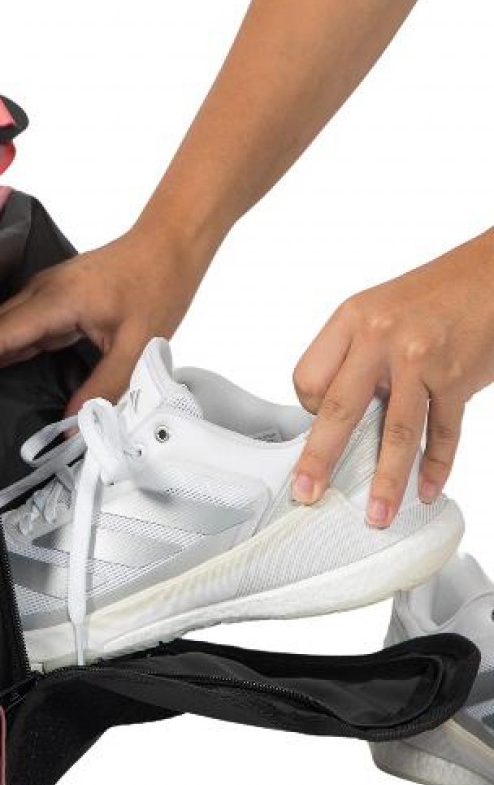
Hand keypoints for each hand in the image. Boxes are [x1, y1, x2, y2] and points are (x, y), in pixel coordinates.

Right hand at [0, 227, 208, 412]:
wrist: (170, 241)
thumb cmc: (158, 286)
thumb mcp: (139, 346)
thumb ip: (104, 387)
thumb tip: (72, 424)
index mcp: (56, 300)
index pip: (2, 333)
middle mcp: (42, 291)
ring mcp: (46, 291)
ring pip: (4, 324)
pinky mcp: (54, 295)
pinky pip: (20, 322)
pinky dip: (5, 344)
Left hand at [292, 229, 493, 525]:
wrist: (492, 271)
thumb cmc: (432, 294)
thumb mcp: (375, 309)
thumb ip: (351, 356)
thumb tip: (333, 411)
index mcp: (351, 320)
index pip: (308, 379)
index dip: (311, 407)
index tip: (322, 418)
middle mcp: (382, 338)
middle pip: (341, 410)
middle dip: (321, 458)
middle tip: (309, 492)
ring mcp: (422, 360)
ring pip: (397, 431)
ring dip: (386, 479)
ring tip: (376, 513)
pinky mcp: (458, 377)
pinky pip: (443, 431)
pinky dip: (436, 465)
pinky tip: (426, 489)